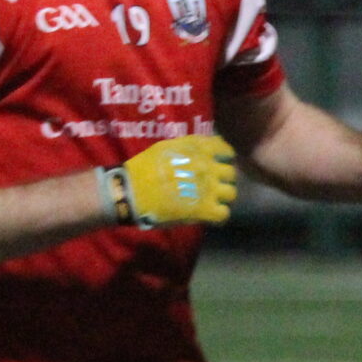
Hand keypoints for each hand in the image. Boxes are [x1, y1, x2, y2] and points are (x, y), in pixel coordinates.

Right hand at [106, 134, 236, 227]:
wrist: (130, 191)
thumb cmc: (143, 168)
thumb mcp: (166, 147)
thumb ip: (189, 146)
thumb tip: (205, 146)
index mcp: (198, 150)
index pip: (224, 150)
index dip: (224, 158)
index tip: (219, 164)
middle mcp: (207, 167)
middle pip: (230, 173)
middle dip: (223, 179)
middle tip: (213, 186)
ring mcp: (208, 189)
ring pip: (231, 193)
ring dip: (223, 198)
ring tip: (212, 201)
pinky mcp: (204, 209)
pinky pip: (224, 213)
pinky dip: (218, 216)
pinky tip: (210, 216)